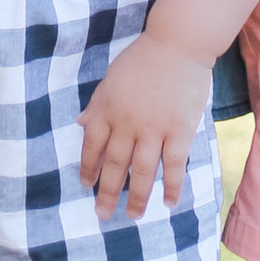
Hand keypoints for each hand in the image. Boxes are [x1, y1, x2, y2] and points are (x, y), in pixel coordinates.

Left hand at [78, 31, 210, 223]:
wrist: (177, 44)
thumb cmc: (142, 58)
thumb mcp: (110, 78)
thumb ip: (97, 104)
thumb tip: (80, 124)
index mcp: (107, 109)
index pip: (91, 146)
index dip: (87, 169)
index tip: (86, 186)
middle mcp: (127, 123)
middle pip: (114, 165)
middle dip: (106, 193)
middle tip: (102, 215)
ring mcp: (154, 129)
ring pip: (142, 172)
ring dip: (136, 197)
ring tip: (133, 216)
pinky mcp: (180, 130)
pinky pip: (174, 165)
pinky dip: (171, 186)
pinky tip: (168, 202)